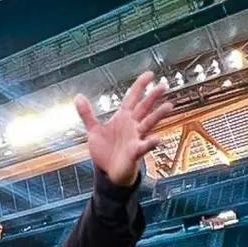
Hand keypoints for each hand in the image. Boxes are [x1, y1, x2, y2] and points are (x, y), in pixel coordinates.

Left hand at [75, 71, 171, 186]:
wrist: (108, 172)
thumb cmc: (105, 150)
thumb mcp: (93, 130)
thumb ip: (87, 114)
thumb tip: (78, 97)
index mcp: (122, 118)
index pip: (132, 98)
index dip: (140, 86)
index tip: (150, 74)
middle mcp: (132, 126)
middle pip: (144, 108)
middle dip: (152, 97)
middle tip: (164, 85)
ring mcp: (136, 138)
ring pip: (148, 124)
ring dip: (158, 115)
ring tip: (169, 106)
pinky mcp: (135, 152)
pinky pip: (144, 146)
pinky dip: (150, 143)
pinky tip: (157, 139)